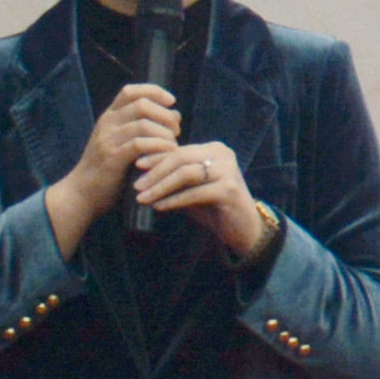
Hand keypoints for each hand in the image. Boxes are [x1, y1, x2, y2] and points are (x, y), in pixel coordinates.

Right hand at [43, 81, 176, 260]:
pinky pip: (141, 144)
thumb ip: (144, 127)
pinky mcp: (112, 158)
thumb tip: (176, 115)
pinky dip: (159, 147)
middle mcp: (107, 124)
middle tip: (176, 130)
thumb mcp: (122, 142)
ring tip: (172, 145)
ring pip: (144, 124)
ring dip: (165, 133)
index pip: (131, 91)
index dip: (154, 91)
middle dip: (165, 114)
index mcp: (109, 117)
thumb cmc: (108, 169)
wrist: (81, 195)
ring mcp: (107, 140)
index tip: (171, 101)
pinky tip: (168, 154)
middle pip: (142, 104)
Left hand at [132, 135, 267, 260]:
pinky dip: (174, 200)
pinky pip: (194, 192)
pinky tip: (159, 207)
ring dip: (161, 186)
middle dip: (155, 172)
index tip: (136, 167)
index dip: (156, 157)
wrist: (244, 228)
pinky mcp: (229, 189)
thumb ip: (172, 177)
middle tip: (136, 186)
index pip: (179, 150)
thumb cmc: (213, 207)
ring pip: (186, 173)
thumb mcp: (190, 188)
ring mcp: (228, 170)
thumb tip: (141, 171)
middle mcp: (223, 154)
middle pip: (181, 158)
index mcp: (215, 149)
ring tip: (142, 198)